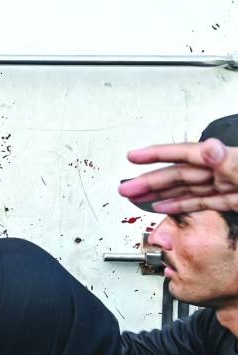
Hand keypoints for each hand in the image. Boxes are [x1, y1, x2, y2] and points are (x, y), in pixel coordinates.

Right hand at [118, 138, 237, 212]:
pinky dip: (182, 204)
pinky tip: (164, 205)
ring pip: (187, 189)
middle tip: (126, 188)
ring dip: (160, 193)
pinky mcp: (234, 202)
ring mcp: (229, 187)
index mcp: (230, 161)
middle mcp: (225, 172)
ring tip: (137, 197)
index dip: (157, 155)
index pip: (186, 154)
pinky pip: (202, 202)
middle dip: (150, 181)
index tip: (133, 157)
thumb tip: (209, 148)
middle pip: (180, 174)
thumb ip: (232, 162)